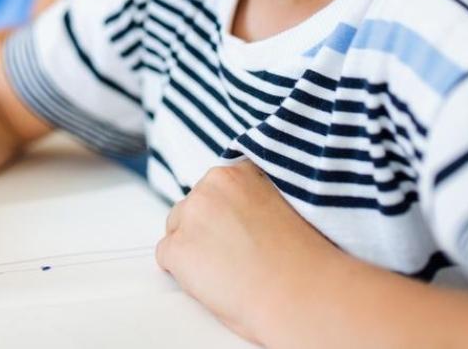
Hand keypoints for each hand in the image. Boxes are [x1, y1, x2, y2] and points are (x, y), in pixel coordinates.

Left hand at [155, 160, 337, 341]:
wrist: (302, 295)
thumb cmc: (302, 260)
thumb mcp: (282, 205)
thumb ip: (252, 196)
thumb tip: (234, 211)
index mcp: (239, 171)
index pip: (214, 188)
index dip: (224, 215)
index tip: (237, 232)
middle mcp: (211, 185)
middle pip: (192, 207)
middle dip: (205, 230)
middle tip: (232, 258)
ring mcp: (191, 214)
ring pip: (175, 229)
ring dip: (192, 248)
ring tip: (226, 272)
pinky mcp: (177, 247)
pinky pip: (165, 256)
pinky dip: (182, 273)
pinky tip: (212, 283)